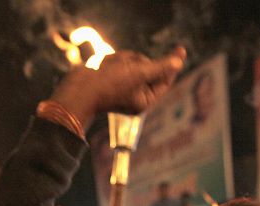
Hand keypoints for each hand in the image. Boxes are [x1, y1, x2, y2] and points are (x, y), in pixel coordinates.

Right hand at [50, 47, 185, 128]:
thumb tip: (178, 62)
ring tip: (110, 67)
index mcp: (144, 101)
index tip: (180, 50)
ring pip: (132, 62)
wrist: (78, 88)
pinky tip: (103, 67)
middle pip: (147, 68)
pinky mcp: (110, 79)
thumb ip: (160, 68)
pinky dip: (113, 61)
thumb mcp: (139, 73)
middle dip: (136, 62)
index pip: (164, 79)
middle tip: (124, 68)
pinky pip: (119, 63)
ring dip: (123, 60)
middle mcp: (135, 96)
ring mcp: (122, 88)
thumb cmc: (109, 84)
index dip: (172, 64)